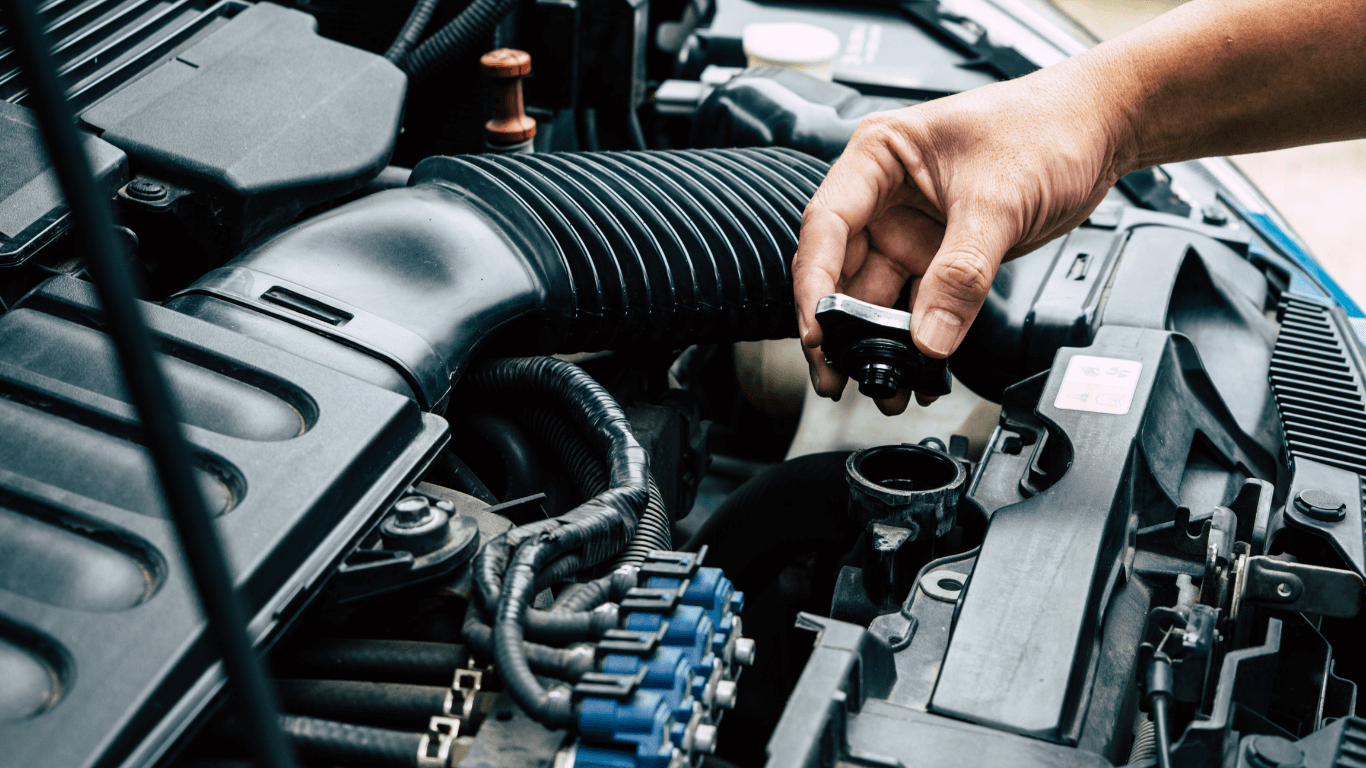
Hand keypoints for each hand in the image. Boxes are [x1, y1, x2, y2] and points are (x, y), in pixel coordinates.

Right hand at [793, 60, 1131, 413]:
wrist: (1101, 128)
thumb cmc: (1047, 125)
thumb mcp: (999, 199)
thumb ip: (961, 272)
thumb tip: (930, 336)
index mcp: (879, 155)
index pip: (827, 224)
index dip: (816, 281)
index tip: (819, 329)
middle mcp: (885, 193)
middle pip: (842, 269)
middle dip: (839, 327)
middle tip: (836, 373)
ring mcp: (911, 227)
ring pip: (877, 295)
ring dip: (877, 342)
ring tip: (882, 384)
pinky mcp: (941, 254)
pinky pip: (918, 304)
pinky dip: (917, 339)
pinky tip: (920, 369)